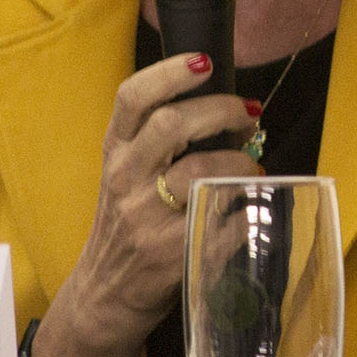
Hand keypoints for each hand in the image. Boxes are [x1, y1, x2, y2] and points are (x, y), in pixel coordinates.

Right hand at [66, 52, 263, 338]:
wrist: (103, 294)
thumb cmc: (126, 224)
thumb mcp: (126, 173)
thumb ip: (158, 140)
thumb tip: (224, 108)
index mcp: (115, 152)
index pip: (132, 98)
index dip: (170, 73)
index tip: (204, 62)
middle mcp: (126, 180)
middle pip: (172, 125)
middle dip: (222, 111)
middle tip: (248, 113)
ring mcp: (147, 219)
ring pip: (202, 172)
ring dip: (241, 163)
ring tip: (253, 166)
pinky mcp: (173, 254)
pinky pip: (224, 222)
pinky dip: (247, 211)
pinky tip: (251, 208)